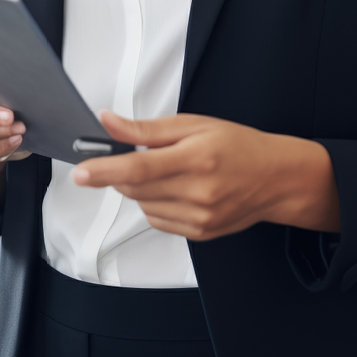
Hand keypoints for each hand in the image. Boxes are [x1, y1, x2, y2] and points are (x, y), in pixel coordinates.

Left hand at [71, 111, 339, 239]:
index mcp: (197, 158)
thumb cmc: (238, 145)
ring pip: (143, 205)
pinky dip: (155, 203)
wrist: (276, 180)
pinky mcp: (199, 233)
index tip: (80, 171)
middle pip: (136, 187)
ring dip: (141, 187)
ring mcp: (199, 217)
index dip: (105, 170)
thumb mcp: (194, 125)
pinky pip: (158, 219)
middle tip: (134, 155)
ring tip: (168, 170)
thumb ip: (147, 129)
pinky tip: (175, 189)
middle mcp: (198, 192)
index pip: (139, 167)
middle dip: (122, 172)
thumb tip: (108, 122)